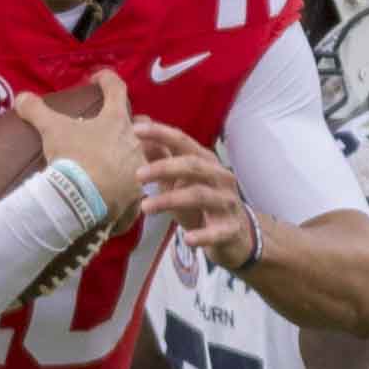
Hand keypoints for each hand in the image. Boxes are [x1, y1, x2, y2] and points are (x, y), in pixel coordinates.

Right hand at [16, 70, 140, 230]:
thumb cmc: (74, 156)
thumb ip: (37, 111)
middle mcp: (136, 141)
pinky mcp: (136, 195)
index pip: (116, 89)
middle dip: (136, 123)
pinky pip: (138, 194)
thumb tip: (21, 97)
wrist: (84, 198)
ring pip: (149, 158)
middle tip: (119, 128)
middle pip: (144, 123)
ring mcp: (139, 169)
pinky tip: (122, 198)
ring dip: (140, 157)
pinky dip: (131, 194)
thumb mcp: (52, 130)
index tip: (97, 79)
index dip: (107, 80)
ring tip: (125, 164)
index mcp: (117, 120)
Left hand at [130, 115, 252, 267]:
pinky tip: (188, 239)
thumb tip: (137, 129)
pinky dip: (202, 235)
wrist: (234, 234)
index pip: (183, 142)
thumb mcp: (177, 180)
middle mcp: (219, 177)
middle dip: (164, 167)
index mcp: (205, 161)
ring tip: (145, 207)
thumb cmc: (200, 203)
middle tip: (137, 175)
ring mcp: (226, 202)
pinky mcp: (230, 229)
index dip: (161, 134)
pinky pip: (217, 231)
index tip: (135, 130)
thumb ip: (160, 157)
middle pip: (193, 166)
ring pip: (200, 195)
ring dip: (171, 200)